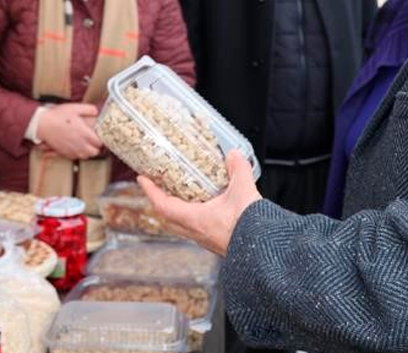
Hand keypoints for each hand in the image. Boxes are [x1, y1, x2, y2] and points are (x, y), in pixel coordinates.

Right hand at [36, 103, 101, 159]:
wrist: (42, 124)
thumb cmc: (58, 115)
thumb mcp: (75, 108)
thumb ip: (89, 109)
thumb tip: (97, 112)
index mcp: (84, 133)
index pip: (99, 142)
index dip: (101, 139)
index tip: (99, 134)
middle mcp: (80, 144)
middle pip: (95, 152)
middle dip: (96, 147)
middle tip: (94, 140)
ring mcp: (72, 150)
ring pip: (86, 156)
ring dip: (88, 151)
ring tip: (87, 144)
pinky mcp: (64, 153)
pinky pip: (76, 157)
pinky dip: (79, 154)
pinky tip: (77, 147)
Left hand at [139, 150, 261, 255]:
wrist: (264, 253)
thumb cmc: (250, 229)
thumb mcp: (244, 191)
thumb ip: (238, 169)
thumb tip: (233, 155)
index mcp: (195, 220)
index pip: (163, 206)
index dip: (150, 191)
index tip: (142, 179)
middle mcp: (196, 232)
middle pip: (168, 217)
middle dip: (160, 200)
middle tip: (159, 186)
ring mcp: (206, 239)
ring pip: (182, 224)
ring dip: (177, 209)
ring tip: (182, 194)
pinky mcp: (217, 242)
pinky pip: (197, 228)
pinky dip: (195, 215)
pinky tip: (208, 206)